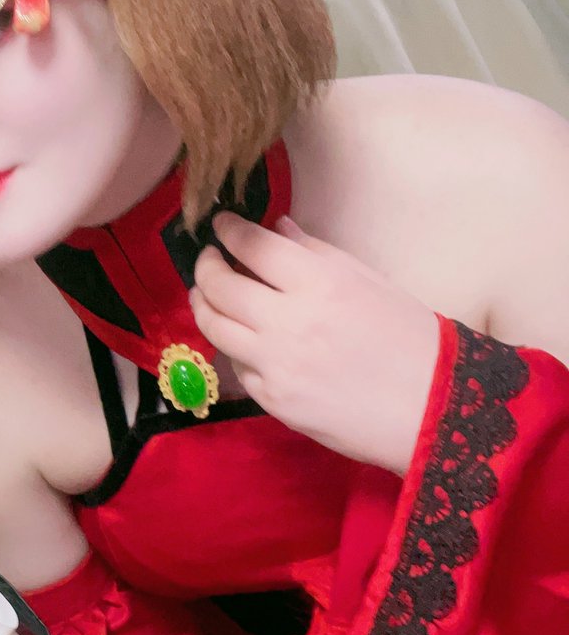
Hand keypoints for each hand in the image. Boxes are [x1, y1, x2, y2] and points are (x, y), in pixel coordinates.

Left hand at [189, 213, 439, 474]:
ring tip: (207, 295)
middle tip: (208, 259)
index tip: (221, 225)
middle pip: (220, 287)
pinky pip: (237, 367)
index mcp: (319, 283)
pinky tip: (243, 340)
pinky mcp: (271, 400)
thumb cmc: (409, 339)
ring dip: (204, 305)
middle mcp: (289, 322)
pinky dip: (234, 348)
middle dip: (205, 267)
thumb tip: (275, 228)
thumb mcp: (370, 281)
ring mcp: (275, 364)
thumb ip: (315, 253)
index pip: (253, 246)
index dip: (229, 231)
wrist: (431, 409)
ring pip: (214, 327)